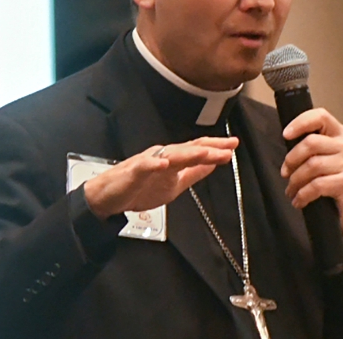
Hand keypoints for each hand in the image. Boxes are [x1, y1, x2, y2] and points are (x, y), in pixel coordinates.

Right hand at [83, 137, 237, 219]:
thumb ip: (193, 173)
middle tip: (228, 146)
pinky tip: (162, 163)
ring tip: (205, 152)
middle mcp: (162, 156)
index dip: (215, 147)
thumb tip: (213, 165)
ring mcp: (148, 162)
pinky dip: (153, 164)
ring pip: (170, 155)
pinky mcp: (133, 172)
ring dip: (188, 153)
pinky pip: (144, 166)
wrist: (109, 196)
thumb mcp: (174, 184)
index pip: (196, 150)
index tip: (233, 144)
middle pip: (188, 150)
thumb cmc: (138, 188)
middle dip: (208, 148)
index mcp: (172, 160)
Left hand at [281, 108, 342, 240]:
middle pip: (311, 143)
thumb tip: (285, 137)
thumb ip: (306, 144)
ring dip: (295, 181)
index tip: (285, 135)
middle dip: (291, 160)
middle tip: (285, 173)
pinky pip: (317, 185)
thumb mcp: (316, 156)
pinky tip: (298, 200)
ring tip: (290, 190)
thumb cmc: (326, 178)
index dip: (300, 123)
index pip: (320, 116)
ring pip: (312, 165)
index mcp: (339, 133)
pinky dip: (303, 194)